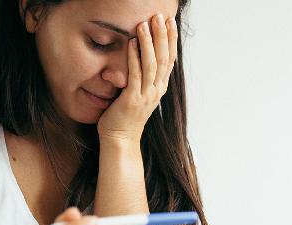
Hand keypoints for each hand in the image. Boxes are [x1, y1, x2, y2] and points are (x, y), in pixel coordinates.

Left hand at [97, 14, 178, 142]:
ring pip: (152, 64)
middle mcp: (156, 91)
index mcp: (159, 88)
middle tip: (160, 17)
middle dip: (163, 36)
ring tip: (145, 24)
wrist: (121, 140)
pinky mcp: (132, 100)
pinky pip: (135, 75)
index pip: (170, 59)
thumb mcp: (139, 95)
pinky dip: (134, 57)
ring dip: (149, 42)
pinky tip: (130, 43)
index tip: (170, 22)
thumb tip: (141, 59)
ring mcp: (146, 96)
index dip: (171, 40)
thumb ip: (143, 79)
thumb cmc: (126, 118)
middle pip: (164, 58)